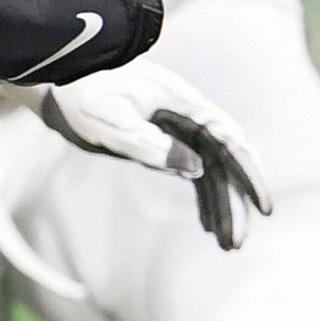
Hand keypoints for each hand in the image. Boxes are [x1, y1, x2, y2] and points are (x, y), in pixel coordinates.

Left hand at [39, 59, 269, 248]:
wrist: (55, 76)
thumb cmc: (82, 93)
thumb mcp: (113, 124)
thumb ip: (152, 146)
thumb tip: (197, 169)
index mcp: (184, 104)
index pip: (231, 143)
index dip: (250, 175)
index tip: (264, 208)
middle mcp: (187, 115)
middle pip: (225, 162)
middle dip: (235, 202)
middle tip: (236, 243)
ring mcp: (176, 128)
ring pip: (211, 171)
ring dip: (220, 206)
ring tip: (227, 244)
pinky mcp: (161, 139)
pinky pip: (192, 170)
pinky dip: (202, 197)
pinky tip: (208, 225)